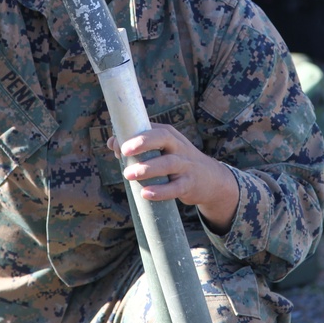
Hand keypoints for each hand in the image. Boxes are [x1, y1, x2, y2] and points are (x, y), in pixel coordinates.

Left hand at [109, 124, 238, 234]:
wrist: (211, 180)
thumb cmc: (178, 161)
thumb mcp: (163, 149)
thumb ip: (138, 146)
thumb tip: (112, 142)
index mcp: (169, 135)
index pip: (151, 129)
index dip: (132, 135)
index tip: (115, 144)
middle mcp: (178, 147)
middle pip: (162, 138)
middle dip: (143, 142)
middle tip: (124, 150)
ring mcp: (186, 165)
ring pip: (168, 163)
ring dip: (147, 168)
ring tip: (128, 175)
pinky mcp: (190, 184)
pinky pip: (175, 187)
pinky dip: (160, 191)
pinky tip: (145, 193)